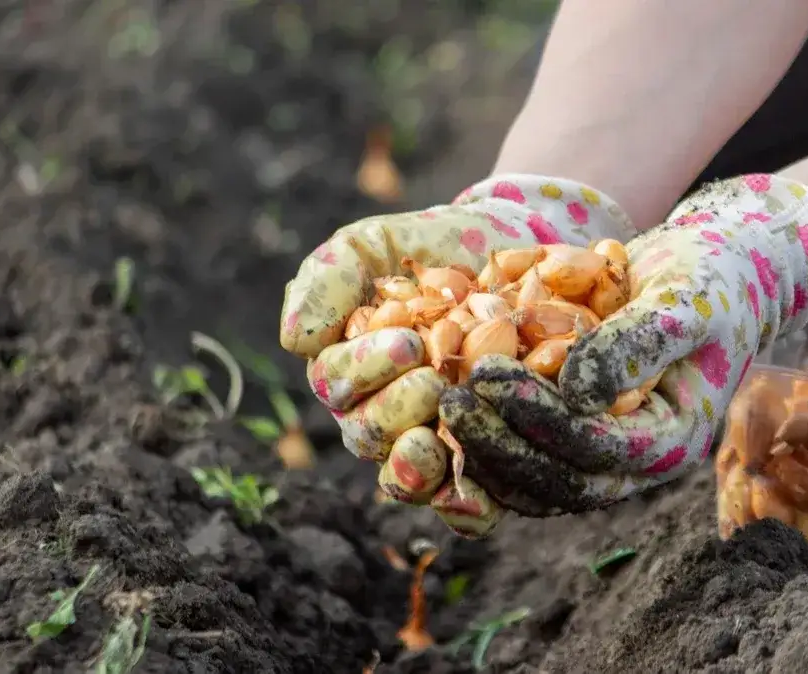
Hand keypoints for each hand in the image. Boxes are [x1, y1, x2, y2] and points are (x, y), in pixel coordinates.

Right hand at [280, 174, 635, 535]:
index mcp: (349, 370)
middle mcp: (382, 414)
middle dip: (398, 410)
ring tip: (436, 439)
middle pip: (369, 435)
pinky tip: (477, 496)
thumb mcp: (373, 245)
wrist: (511, 253)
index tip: (409, 342)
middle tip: (435, 379)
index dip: (368, 370)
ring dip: (418, 466)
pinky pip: (463, 501)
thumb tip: (296, 340)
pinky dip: (466, 507)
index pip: (339, 385)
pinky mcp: (481, 457)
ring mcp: (431, 440)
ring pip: (409, 476)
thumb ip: (328, 277)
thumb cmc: (430, 249)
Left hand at [440, 174, 807, 514]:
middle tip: (449, 402)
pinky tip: (451, 409)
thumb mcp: (682, 302)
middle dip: (499, 445)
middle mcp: (639, 461)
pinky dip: (490, 443)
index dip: (538, 419)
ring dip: (486, 454)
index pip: (597, 448)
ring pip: (537, 483)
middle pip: (560, 480)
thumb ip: (635, 344)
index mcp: (673, 439)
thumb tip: (576, 392)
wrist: (716, 274)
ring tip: (443, 406)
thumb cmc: (709, 281)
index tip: (488, 377)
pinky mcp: (581, 437)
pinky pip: (529, 458)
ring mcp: (609, 455)